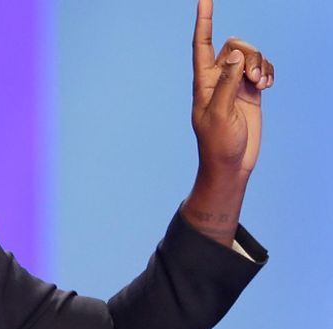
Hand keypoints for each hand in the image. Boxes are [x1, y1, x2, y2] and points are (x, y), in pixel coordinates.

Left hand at [183, 0, 275, 244]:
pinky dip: (269, 71)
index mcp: (203, 83)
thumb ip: (228, 83)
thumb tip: (236, 56)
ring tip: (262, 84)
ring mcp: (235, 84)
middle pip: (235, 46)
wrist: (230, 164)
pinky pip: (262, 68)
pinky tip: (268, 86)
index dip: (203, 21)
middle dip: (250, 54)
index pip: (201, 45)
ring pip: (250, 55)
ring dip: (261, 64)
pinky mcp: (250, 91)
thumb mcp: (220, 114)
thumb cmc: (218, 144)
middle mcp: (218, 79)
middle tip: (255, 79)